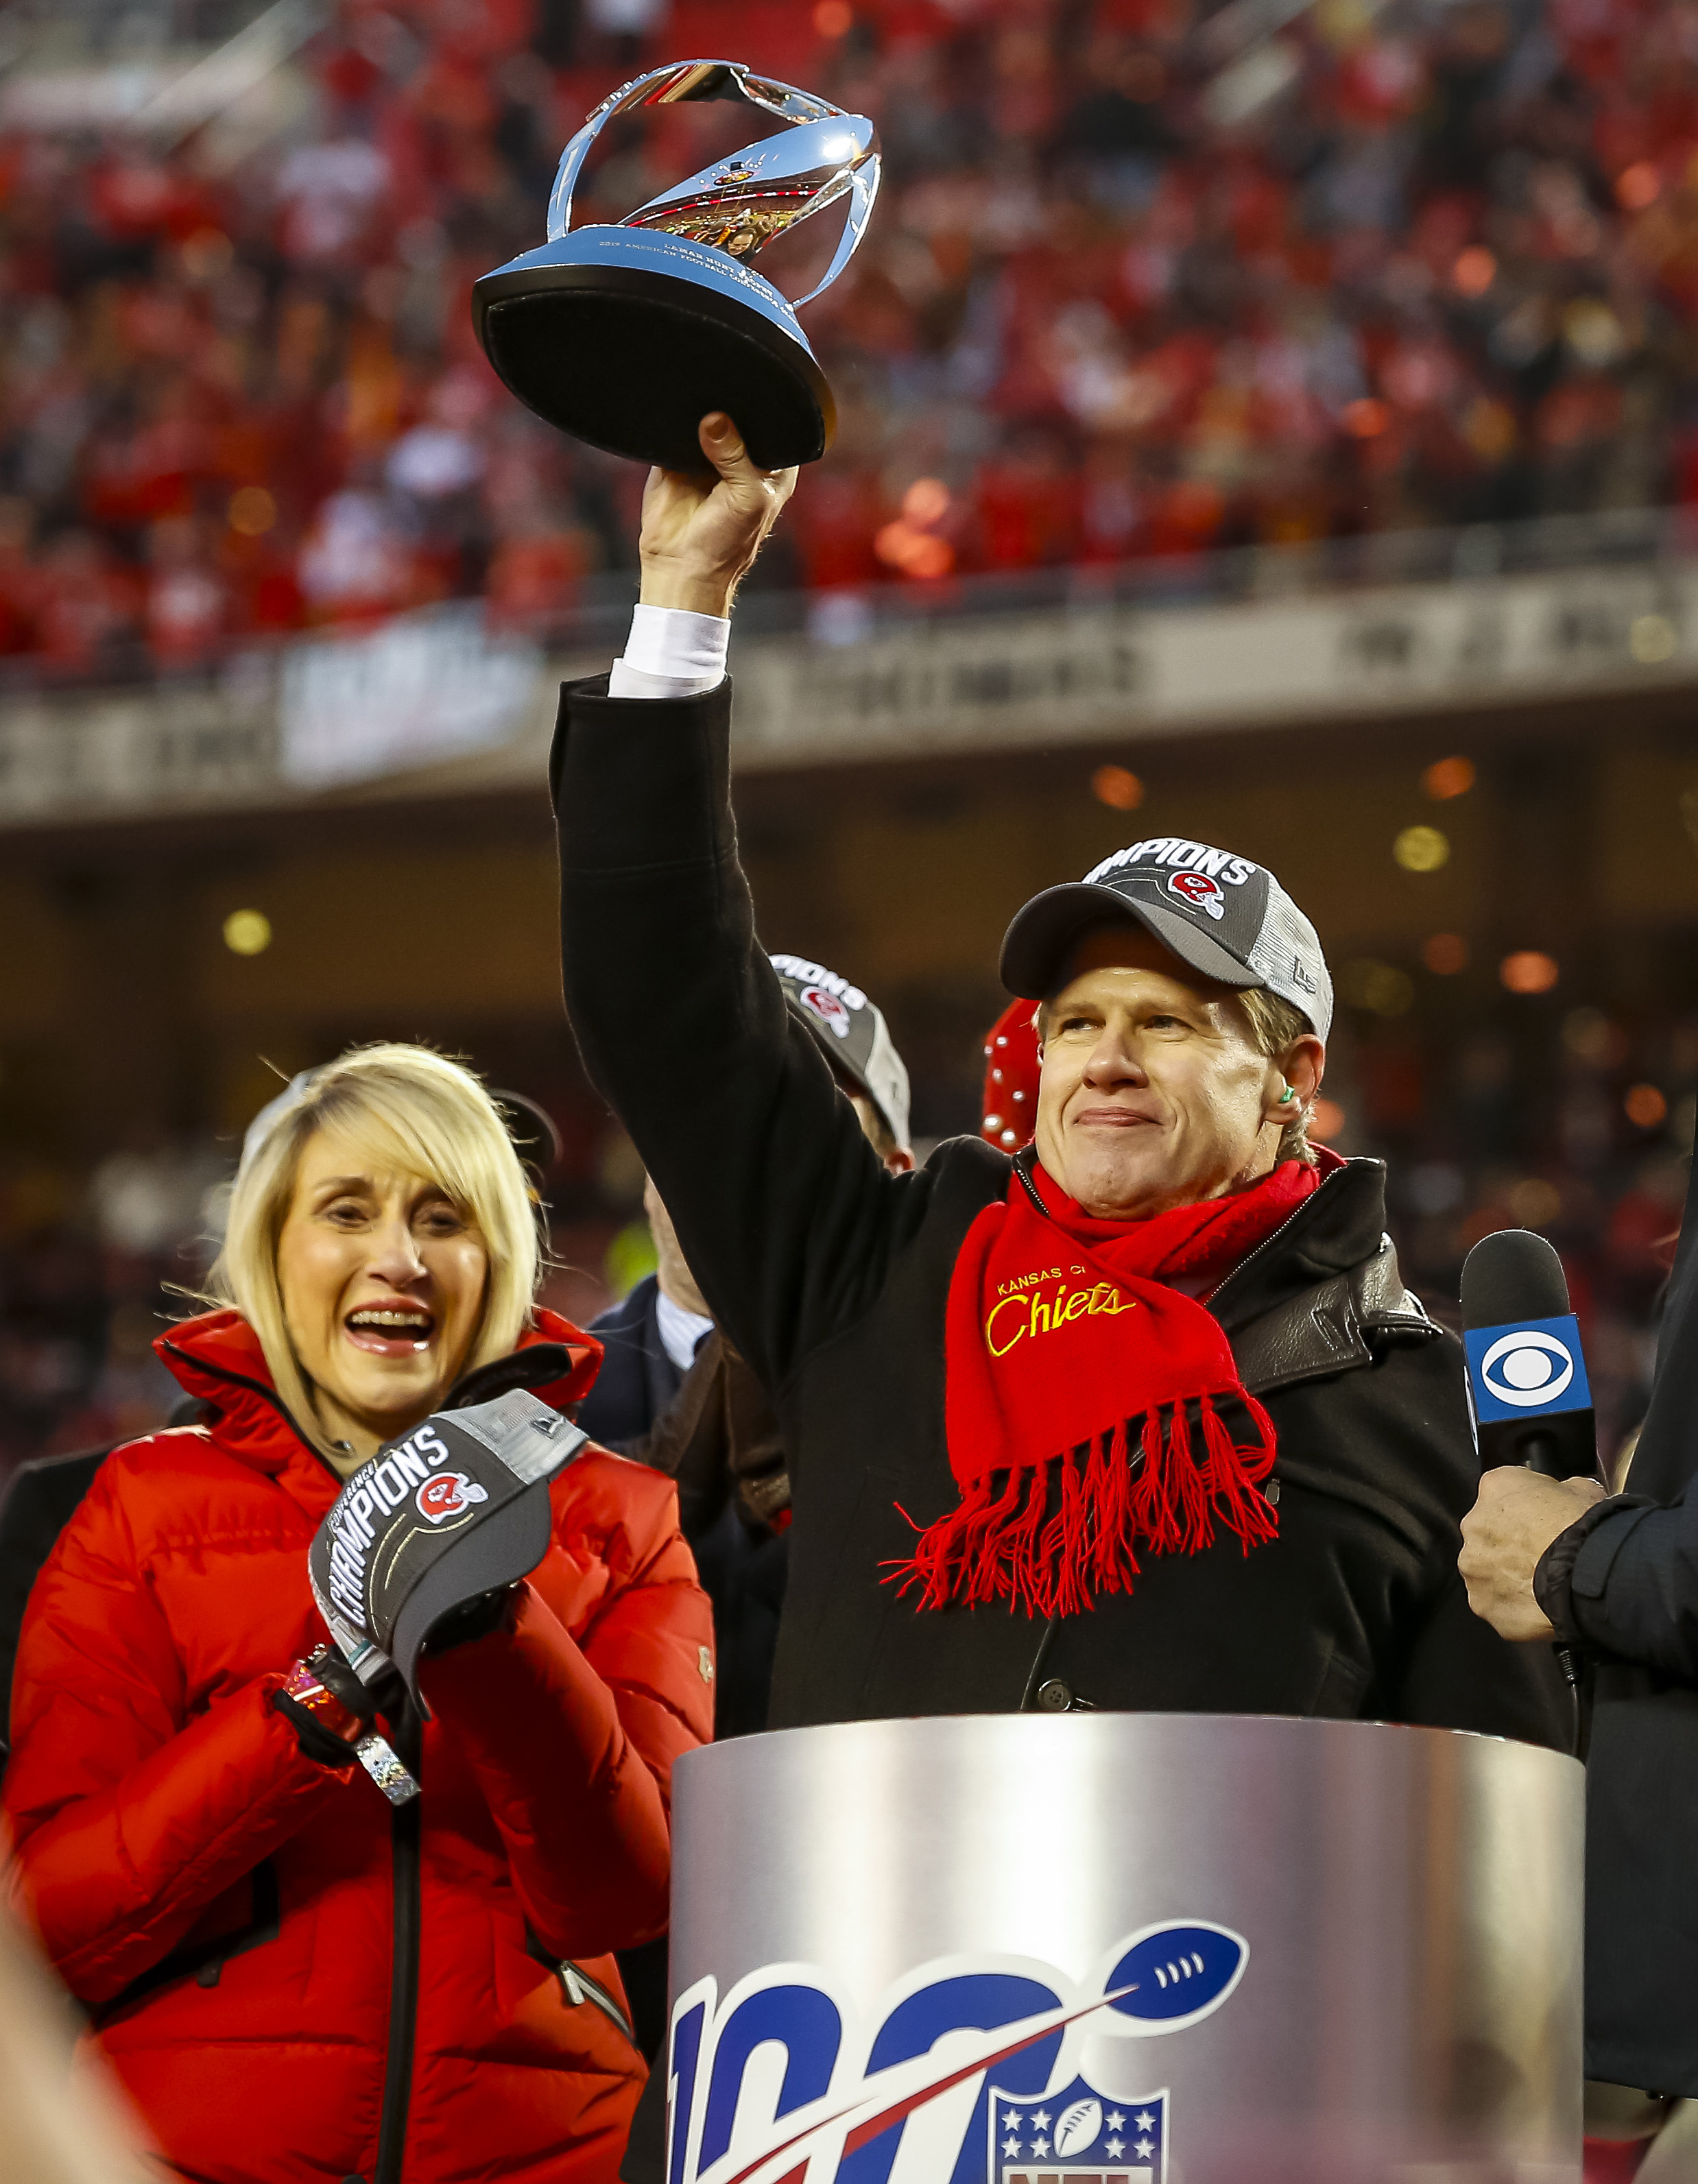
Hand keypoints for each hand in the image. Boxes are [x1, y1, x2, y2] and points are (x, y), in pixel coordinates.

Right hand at [637, 412, 797, 618]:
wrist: (681, 567)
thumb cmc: (726, 542)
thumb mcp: (747, 497)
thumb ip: (735, 456)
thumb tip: (714, 419)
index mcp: (772, 465)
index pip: (775, 424)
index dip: (766, 410)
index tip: (752, 400)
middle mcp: (742, 456)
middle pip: (739, 416)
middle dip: (728, 408)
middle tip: (718, 403)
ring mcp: (708, 455)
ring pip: (706, 419)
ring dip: (699, 414)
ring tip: (695, 412)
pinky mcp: (676, 458)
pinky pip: (674, 431)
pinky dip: (673, 425)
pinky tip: (674, 422)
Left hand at [1459, 1467, 1605, 1640]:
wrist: (1588, 1574)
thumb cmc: (1583, 1530)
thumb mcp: (1582, 1489)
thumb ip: (1562, 1489)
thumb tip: (1568, 1494)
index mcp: (1496, 1486)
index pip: (1504, 1491)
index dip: (1527, 1508)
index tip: (1544, 1519)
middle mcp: (1474, 1524)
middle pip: (1489, 1532)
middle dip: (1511, 1543)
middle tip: (1541, 1554)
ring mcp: (1474, 1566)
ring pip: (1486, 1570)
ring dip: (1507, 1575)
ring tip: (1541, 1583)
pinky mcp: (1482, 1601)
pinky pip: (1495, 1603)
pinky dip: (1512, 1605)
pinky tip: (1537, 1605)